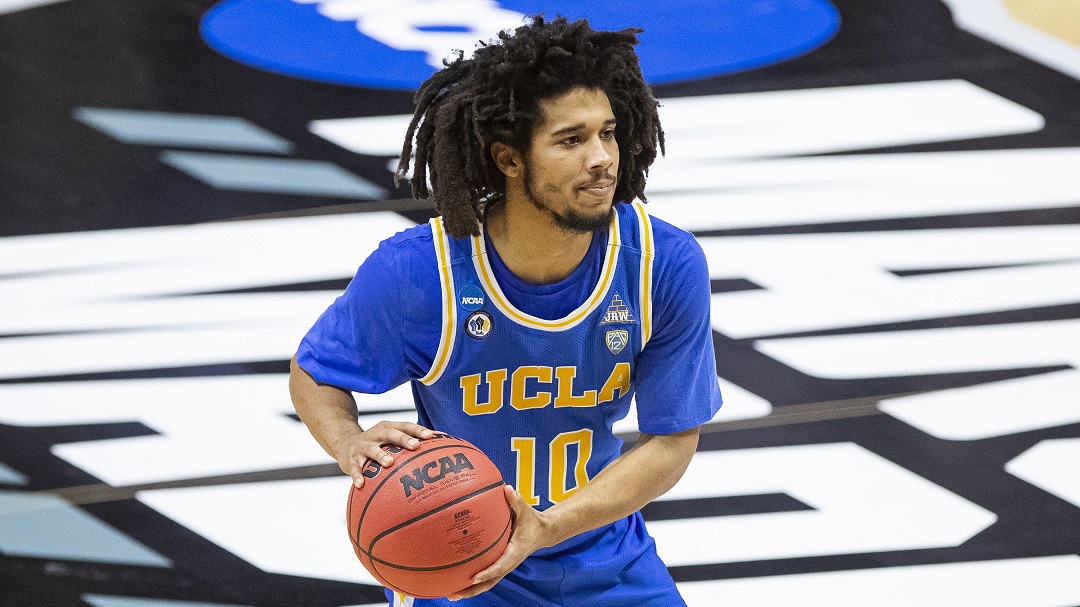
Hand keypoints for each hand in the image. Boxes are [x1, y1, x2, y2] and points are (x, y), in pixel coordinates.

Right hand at [335, 421, 432, 487]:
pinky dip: (357, 475)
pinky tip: (361, 484)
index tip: (430, 436)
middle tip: (414, 446)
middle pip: (390, 434)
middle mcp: (375, 434)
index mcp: (387, 428)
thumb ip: (409, 443)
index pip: (404, 426)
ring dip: (381, 455)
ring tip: (389, 463)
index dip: (417, 430)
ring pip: (372, 449)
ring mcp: (362, 446)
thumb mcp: (390, 439)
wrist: (344, 444)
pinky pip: (354, 468)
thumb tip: (439, 447)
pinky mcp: (351, 459)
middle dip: (403, 439)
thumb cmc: (377, 444)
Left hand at [447, 485, 551, 600]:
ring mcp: (503, 566)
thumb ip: (516, 501)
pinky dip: (472, 581)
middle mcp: (507, 564)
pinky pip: (485, 576)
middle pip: (488, 582)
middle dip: (471, 590)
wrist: (542, 533)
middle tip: (453, 594)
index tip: (473, 577)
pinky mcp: (499, 565)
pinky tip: (456, 579)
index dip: (487, 573)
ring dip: (468, 590)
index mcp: (514, 553)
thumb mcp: (526, 511)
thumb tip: (507, 488)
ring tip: (449, 594)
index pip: (499, 566)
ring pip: (485, 583)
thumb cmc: (532, 521)